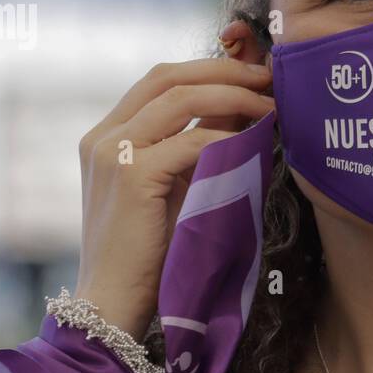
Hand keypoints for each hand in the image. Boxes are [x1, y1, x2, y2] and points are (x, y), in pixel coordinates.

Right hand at [74, 58, 273, 338]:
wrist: (113, 304)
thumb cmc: (150, 254)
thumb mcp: (176, 187)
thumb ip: (199, 146)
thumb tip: (245, 107)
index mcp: (107, 135)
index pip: (160, 80)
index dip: (210, 68)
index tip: (254, 74)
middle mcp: (103, 136)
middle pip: (168, 76)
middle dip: (224, 70)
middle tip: (268, 77)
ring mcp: (111, 152)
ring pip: (179, 97)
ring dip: (232, 95)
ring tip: (269, 105)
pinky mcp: (130, 176)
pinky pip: (190, 141)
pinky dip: (226, 138)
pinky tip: (252, 143)